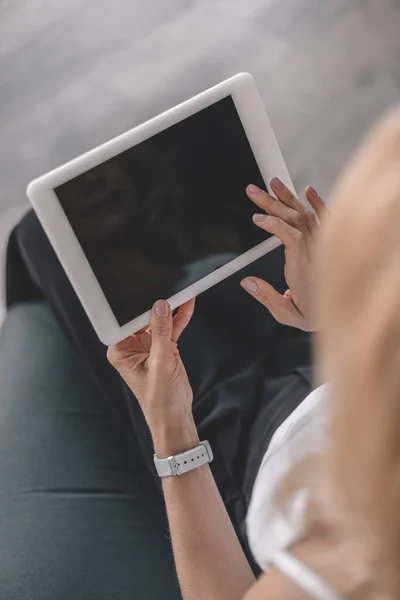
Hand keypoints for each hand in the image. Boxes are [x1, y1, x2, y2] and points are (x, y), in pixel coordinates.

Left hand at [107, 299, 195, 434]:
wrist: (175, 416)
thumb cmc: (160, 400)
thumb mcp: (160, 363)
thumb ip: (161, 332)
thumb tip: (160, 306)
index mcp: (121, 351)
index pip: (126, 321)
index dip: (137, 307)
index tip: (148, 293)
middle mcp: (132, 346)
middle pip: (142, 318)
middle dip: (155, 304)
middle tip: (167, 288)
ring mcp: (149, 346)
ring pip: (159, 320)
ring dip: (170, 308)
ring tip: (181, 291)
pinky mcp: (164, 347)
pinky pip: (171, 328)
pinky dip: (179, 318)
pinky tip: (187, 304)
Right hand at [241, 177, 326, 330]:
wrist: (344, 314)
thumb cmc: (314, 314)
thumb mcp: (287, 314)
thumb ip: (266, 297)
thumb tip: (246, 281)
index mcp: (303, 268)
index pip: (291, 237)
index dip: (274, 224)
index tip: (257, 218)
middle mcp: (315, 253)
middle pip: (295, 219)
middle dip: (272, 202)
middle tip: (253, 190)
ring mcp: (324, 246)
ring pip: (307, 215)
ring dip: (289, 197)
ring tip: (272, 183)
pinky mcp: (330, 243)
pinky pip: (327, 218)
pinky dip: (318, 202)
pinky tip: (308, 190)